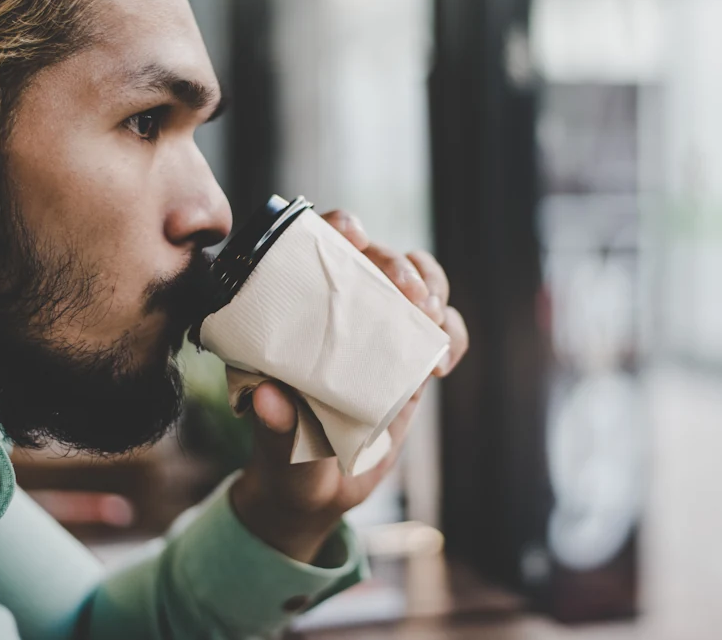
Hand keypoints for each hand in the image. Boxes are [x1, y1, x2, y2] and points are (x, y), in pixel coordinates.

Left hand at [229, 209, 468, 562]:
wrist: (318, 493)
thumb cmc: (284, 460)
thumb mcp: (274, 444)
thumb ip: (273, 423)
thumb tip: (268, 400)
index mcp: (298, 313)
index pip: (316, 246)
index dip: (339, 228)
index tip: (354, 236)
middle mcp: (342, 312)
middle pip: (377, 257)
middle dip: (399, 265)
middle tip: (410, 296)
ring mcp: (380, 331)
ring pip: (418, 281)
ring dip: (432, 287)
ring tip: (431, 318)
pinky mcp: (411, 357)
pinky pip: (445, 330)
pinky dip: (453, 336)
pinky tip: (441, 366)